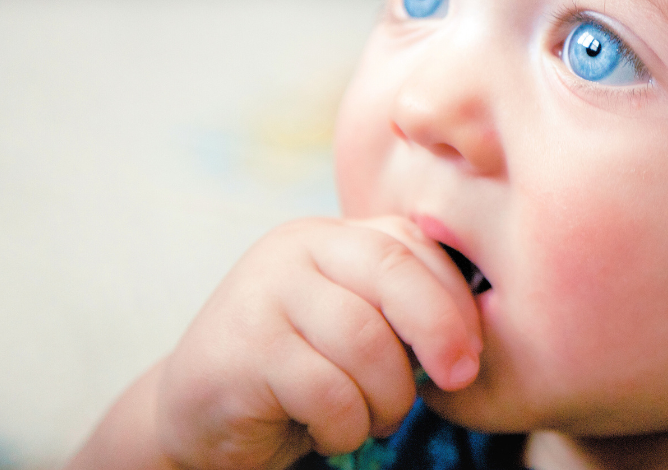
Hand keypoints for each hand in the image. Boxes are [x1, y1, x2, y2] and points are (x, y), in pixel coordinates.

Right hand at [154, 216, 482, 469]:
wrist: (194, 414)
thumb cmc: (297, 370)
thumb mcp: (352, 324)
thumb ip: (398, 307)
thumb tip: (474, 331)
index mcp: (329, 236)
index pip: (410, 244)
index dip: (454, 298)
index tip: (473, 350)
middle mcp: (294, 250)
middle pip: (394, 274)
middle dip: (440, 331)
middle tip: (457, 378)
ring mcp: (263, 295)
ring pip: (365, 340)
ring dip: (388, 396)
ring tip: (376, 417)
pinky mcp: (243, 352)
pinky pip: (328, 391)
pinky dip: (346, 424)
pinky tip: (331, 431)